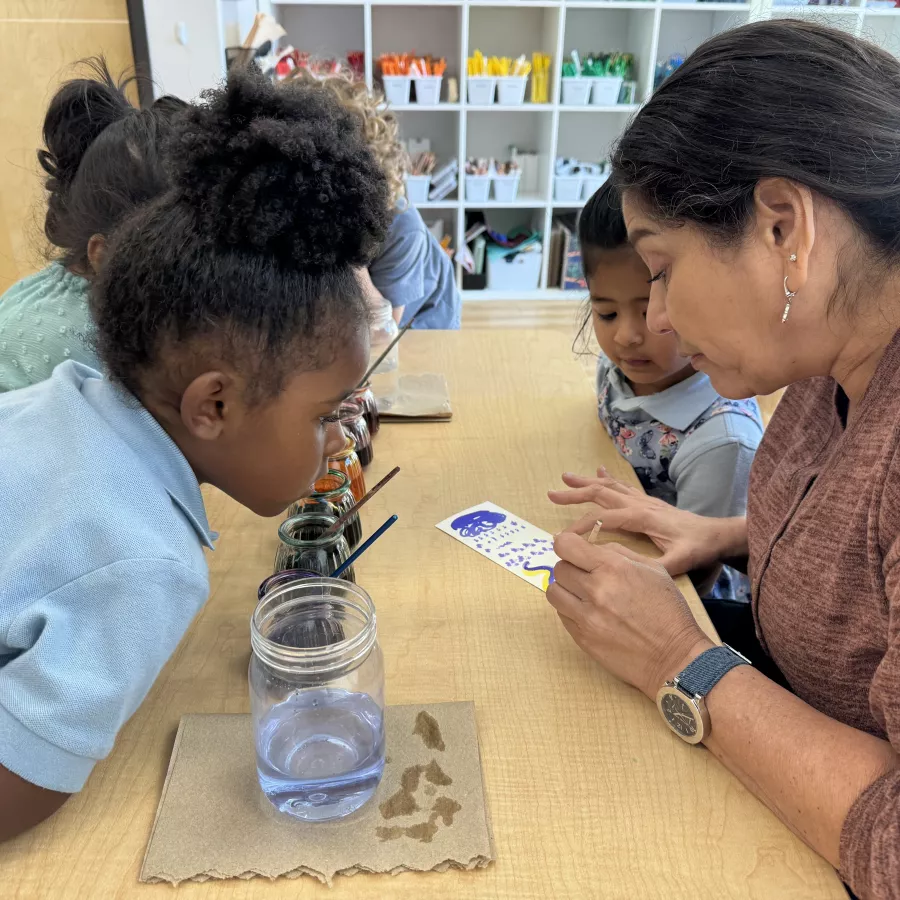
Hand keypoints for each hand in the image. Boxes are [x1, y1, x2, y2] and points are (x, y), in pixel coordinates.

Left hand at [547, 533, 712, 697]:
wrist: (674, 658)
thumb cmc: (668, 611)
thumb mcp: (653, 570)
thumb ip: (618, 553)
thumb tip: (591, 547)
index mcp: (614, 568)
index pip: (566, 546)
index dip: (566, 544)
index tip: (572, 548)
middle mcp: (596, 590)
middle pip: (559, 568)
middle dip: (571, 568)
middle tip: (586, 575)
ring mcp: (586, 616)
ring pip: (554, 592)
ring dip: (566, 590)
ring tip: (583, 594)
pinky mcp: (582, 637)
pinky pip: (562, 615)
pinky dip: (570, 610)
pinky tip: (590, 613)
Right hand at [548, 470, 728, 575]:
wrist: (719, 535)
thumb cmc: (700, 549)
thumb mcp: (680, 562)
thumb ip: (656, 568)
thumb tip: (626, 572)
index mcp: (642, 518)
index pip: (603, 518)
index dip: (581, 526)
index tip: (563, 537)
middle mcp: (640, 504)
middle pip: (601, 494)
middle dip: (575, 493)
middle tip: (551, 493)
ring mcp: (644, 501)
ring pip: (609, 487)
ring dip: (586, 482)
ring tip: (566, 477)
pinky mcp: (648, 502)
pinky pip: (622, 487)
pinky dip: (607, 479)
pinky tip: (599, 471)